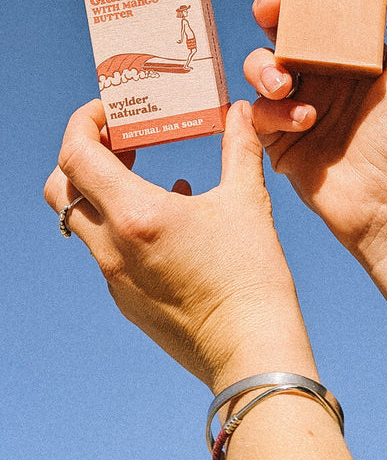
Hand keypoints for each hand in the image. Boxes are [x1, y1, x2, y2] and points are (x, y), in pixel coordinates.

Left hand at [44, 100, 307, 391]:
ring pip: (81, 221)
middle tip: (123, 140)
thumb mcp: (248, 203)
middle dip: (83, 155)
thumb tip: (243, 111)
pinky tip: (168, 219)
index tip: (109, 111)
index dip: (83, 123)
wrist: (250, 348)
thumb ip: (241, 148)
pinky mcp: (126, 300)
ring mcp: (114, 278)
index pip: (76, 155)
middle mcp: (112, 247)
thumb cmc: (252, 275)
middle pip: (61, 188)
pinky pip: (106, 251)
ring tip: (147, 173)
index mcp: (137, 216)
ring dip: (101, 190)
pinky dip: (121, 224)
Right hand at [243, 0, 386, 257]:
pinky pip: (256, 113)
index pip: (318, 13)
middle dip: (271, 21)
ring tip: (288, 86)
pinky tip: (304, 122)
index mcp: (350, 55)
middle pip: (280, 34)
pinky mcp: (279, 139)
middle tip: (274, 16)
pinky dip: (273, 112)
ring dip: (267, 68)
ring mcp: (297, 107)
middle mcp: (321, 76)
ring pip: (260, 69)